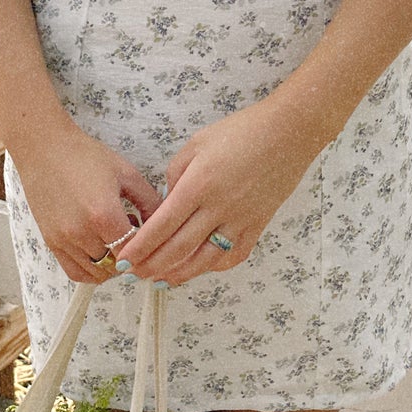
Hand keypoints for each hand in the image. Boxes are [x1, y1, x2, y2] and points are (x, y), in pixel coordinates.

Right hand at [9, 115, 163, 283]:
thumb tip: (167, 224)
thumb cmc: (85, 156)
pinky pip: (75, 272)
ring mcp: (64, 240)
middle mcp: (82, 232)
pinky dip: (91, 271)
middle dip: (132, 257)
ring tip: (116, 244)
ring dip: (112, 266)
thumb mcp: (126, 174)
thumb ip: (151, 202)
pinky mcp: (51, 242)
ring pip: (97, 274)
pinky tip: (100, 254)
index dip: (148, 250)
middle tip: (136, 241)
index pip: (135, 250)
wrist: (45, 149)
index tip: (153, 243)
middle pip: (117, 265)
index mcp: (104, 215)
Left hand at [114, 101, 320, 285]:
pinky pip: (233, 256)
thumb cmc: (240, 131)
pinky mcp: (258, 226)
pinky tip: (198, 268)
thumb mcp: (196, 145)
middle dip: (152, 266)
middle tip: (133, 274)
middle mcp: (219, 207)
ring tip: (159, 279)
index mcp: (199, 184)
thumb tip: (167, 205)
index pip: (162, 226)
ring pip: (206, 260)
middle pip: (180, 248)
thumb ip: (176, 176)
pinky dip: (213, 267)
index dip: (140, 247)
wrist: (288, 132)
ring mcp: (241, 220)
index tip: (123, 259)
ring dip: (179, 274)